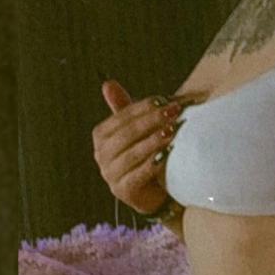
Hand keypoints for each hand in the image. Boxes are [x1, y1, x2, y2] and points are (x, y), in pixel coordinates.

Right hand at [91, 80, 181, 215]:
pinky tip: (168, 153)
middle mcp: (100, 154)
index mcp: (101, 135)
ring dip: (154, 140)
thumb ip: (123, 107)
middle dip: (152, 121)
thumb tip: (107, 83)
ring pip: (133, 153)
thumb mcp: (134, 129)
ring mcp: (109, 174)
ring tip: (173, 130)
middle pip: (128, 133)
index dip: (144, 107)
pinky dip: (154, 162)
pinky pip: (139, 174)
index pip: (123, 116)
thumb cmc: (143, 154)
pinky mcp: (122, 190)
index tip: (166, 101)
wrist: (152, 192)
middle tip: (174, 112)